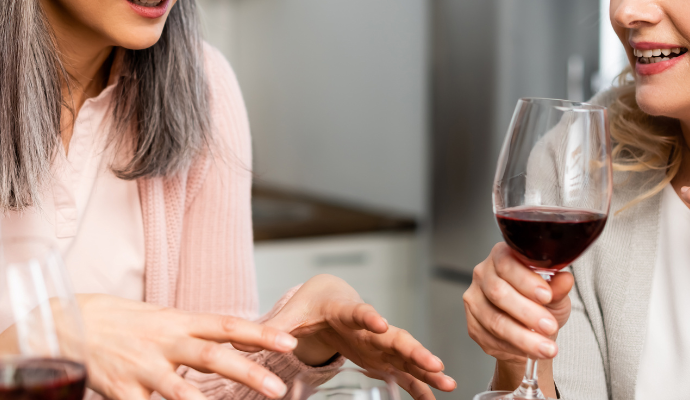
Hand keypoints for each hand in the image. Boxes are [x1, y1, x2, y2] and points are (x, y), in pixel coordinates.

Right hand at [76, 294, 297, 399]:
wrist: (61, 324)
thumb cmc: (111, 321)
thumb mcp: (153, 318)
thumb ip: (185, 331)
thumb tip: (220, 339)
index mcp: (174, 321)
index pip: (225, 324)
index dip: (258, 333)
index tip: (289, 341)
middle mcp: (162, 342)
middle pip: (212, 355)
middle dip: (249, 372)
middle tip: (278, 389)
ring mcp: (142, 368)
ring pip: (181, 390)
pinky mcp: (122, 390)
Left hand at [250, 274, 454, 399]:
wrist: (327, 298)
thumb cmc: (310, 304)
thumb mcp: (290, 314)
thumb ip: (272, 328)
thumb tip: (240, 341)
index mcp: (344, 309)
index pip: (358, 311)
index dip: (368, 316)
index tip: (379, 322)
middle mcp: (369, 324)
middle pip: (394, 335)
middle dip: (414, 348)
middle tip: (434, 363)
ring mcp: (379, 342)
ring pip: (407, 354)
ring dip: (426, 368)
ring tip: (449, 384)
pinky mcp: (382, 357)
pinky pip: (404, 372)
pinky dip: (420, 384)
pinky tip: (436, 397)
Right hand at [463, 243, 573, 391]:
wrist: (532, 330)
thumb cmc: (542, 304)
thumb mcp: (556, 294)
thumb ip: (558, 287)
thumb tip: (566, 279)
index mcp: (501, 257)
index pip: (507, 264)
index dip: (526, 281)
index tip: (546, 296)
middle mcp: (483, 275)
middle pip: (497, 292)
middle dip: (526, 312)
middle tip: (549, 326)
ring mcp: (474, 300)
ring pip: (494, 320)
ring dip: (523, 337)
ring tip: (547, 348)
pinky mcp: (472, 324)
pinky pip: (490, 338)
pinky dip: (514, 348)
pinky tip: (530, 352)